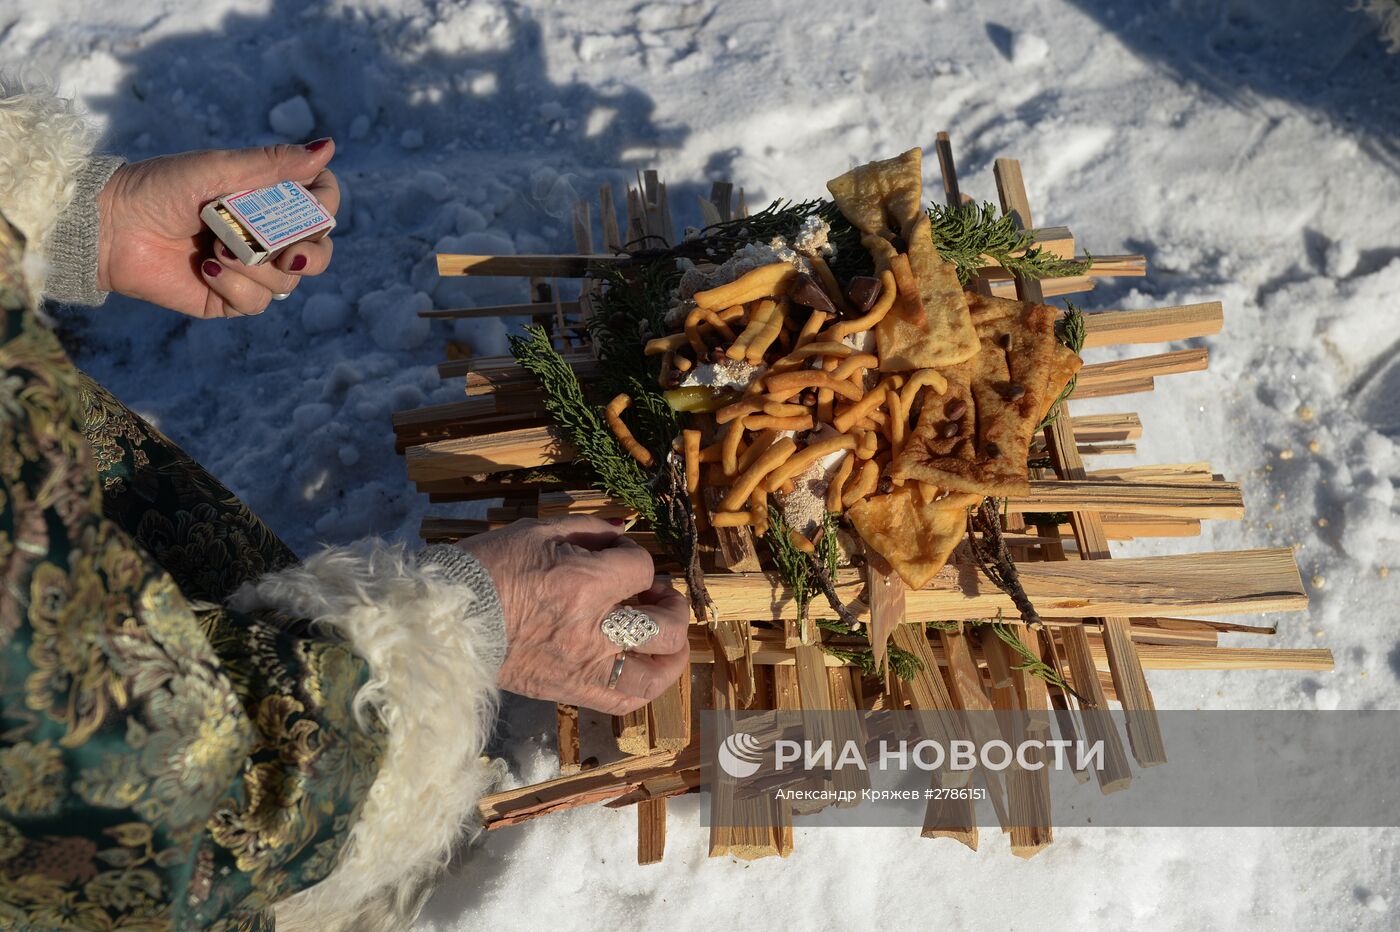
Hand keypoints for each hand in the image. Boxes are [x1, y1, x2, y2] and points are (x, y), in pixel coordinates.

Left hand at [96, 140, 339, 317]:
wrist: (111, 226)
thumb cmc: (161, 187)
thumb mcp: (220, 168)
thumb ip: (274, 164)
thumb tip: (329, 147)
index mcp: (268, 200)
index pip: (321, 205)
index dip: (326, 207)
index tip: (314, 206)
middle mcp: (266, 236)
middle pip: (319, 251)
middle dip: (311, 254)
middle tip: (290, 254)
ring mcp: (250, 270)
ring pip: (287, 280)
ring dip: (255, 266)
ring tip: (217, 248)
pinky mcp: (229, 299)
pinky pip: (256, 302)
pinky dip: (233, 286)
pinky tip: (204, 268)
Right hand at [459, 516, 690, 714]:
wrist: (446, 620)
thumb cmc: (487, 569)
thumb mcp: (537, 532)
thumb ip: (589, 530)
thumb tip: (625, 531)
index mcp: (583, 583)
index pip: (641, 569)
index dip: (636, 558)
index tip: (618, 556)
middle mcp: (592, 631)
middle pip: (666, 626)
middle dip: (671, 604)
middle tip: (657, 594)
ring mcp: (584, 668)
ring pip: (655, 675)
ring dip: (672, 653)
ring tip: (666, 636)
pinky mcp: (570, 691)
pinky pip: (623, 701)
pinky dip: (643, 685)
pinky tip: (641, 665)